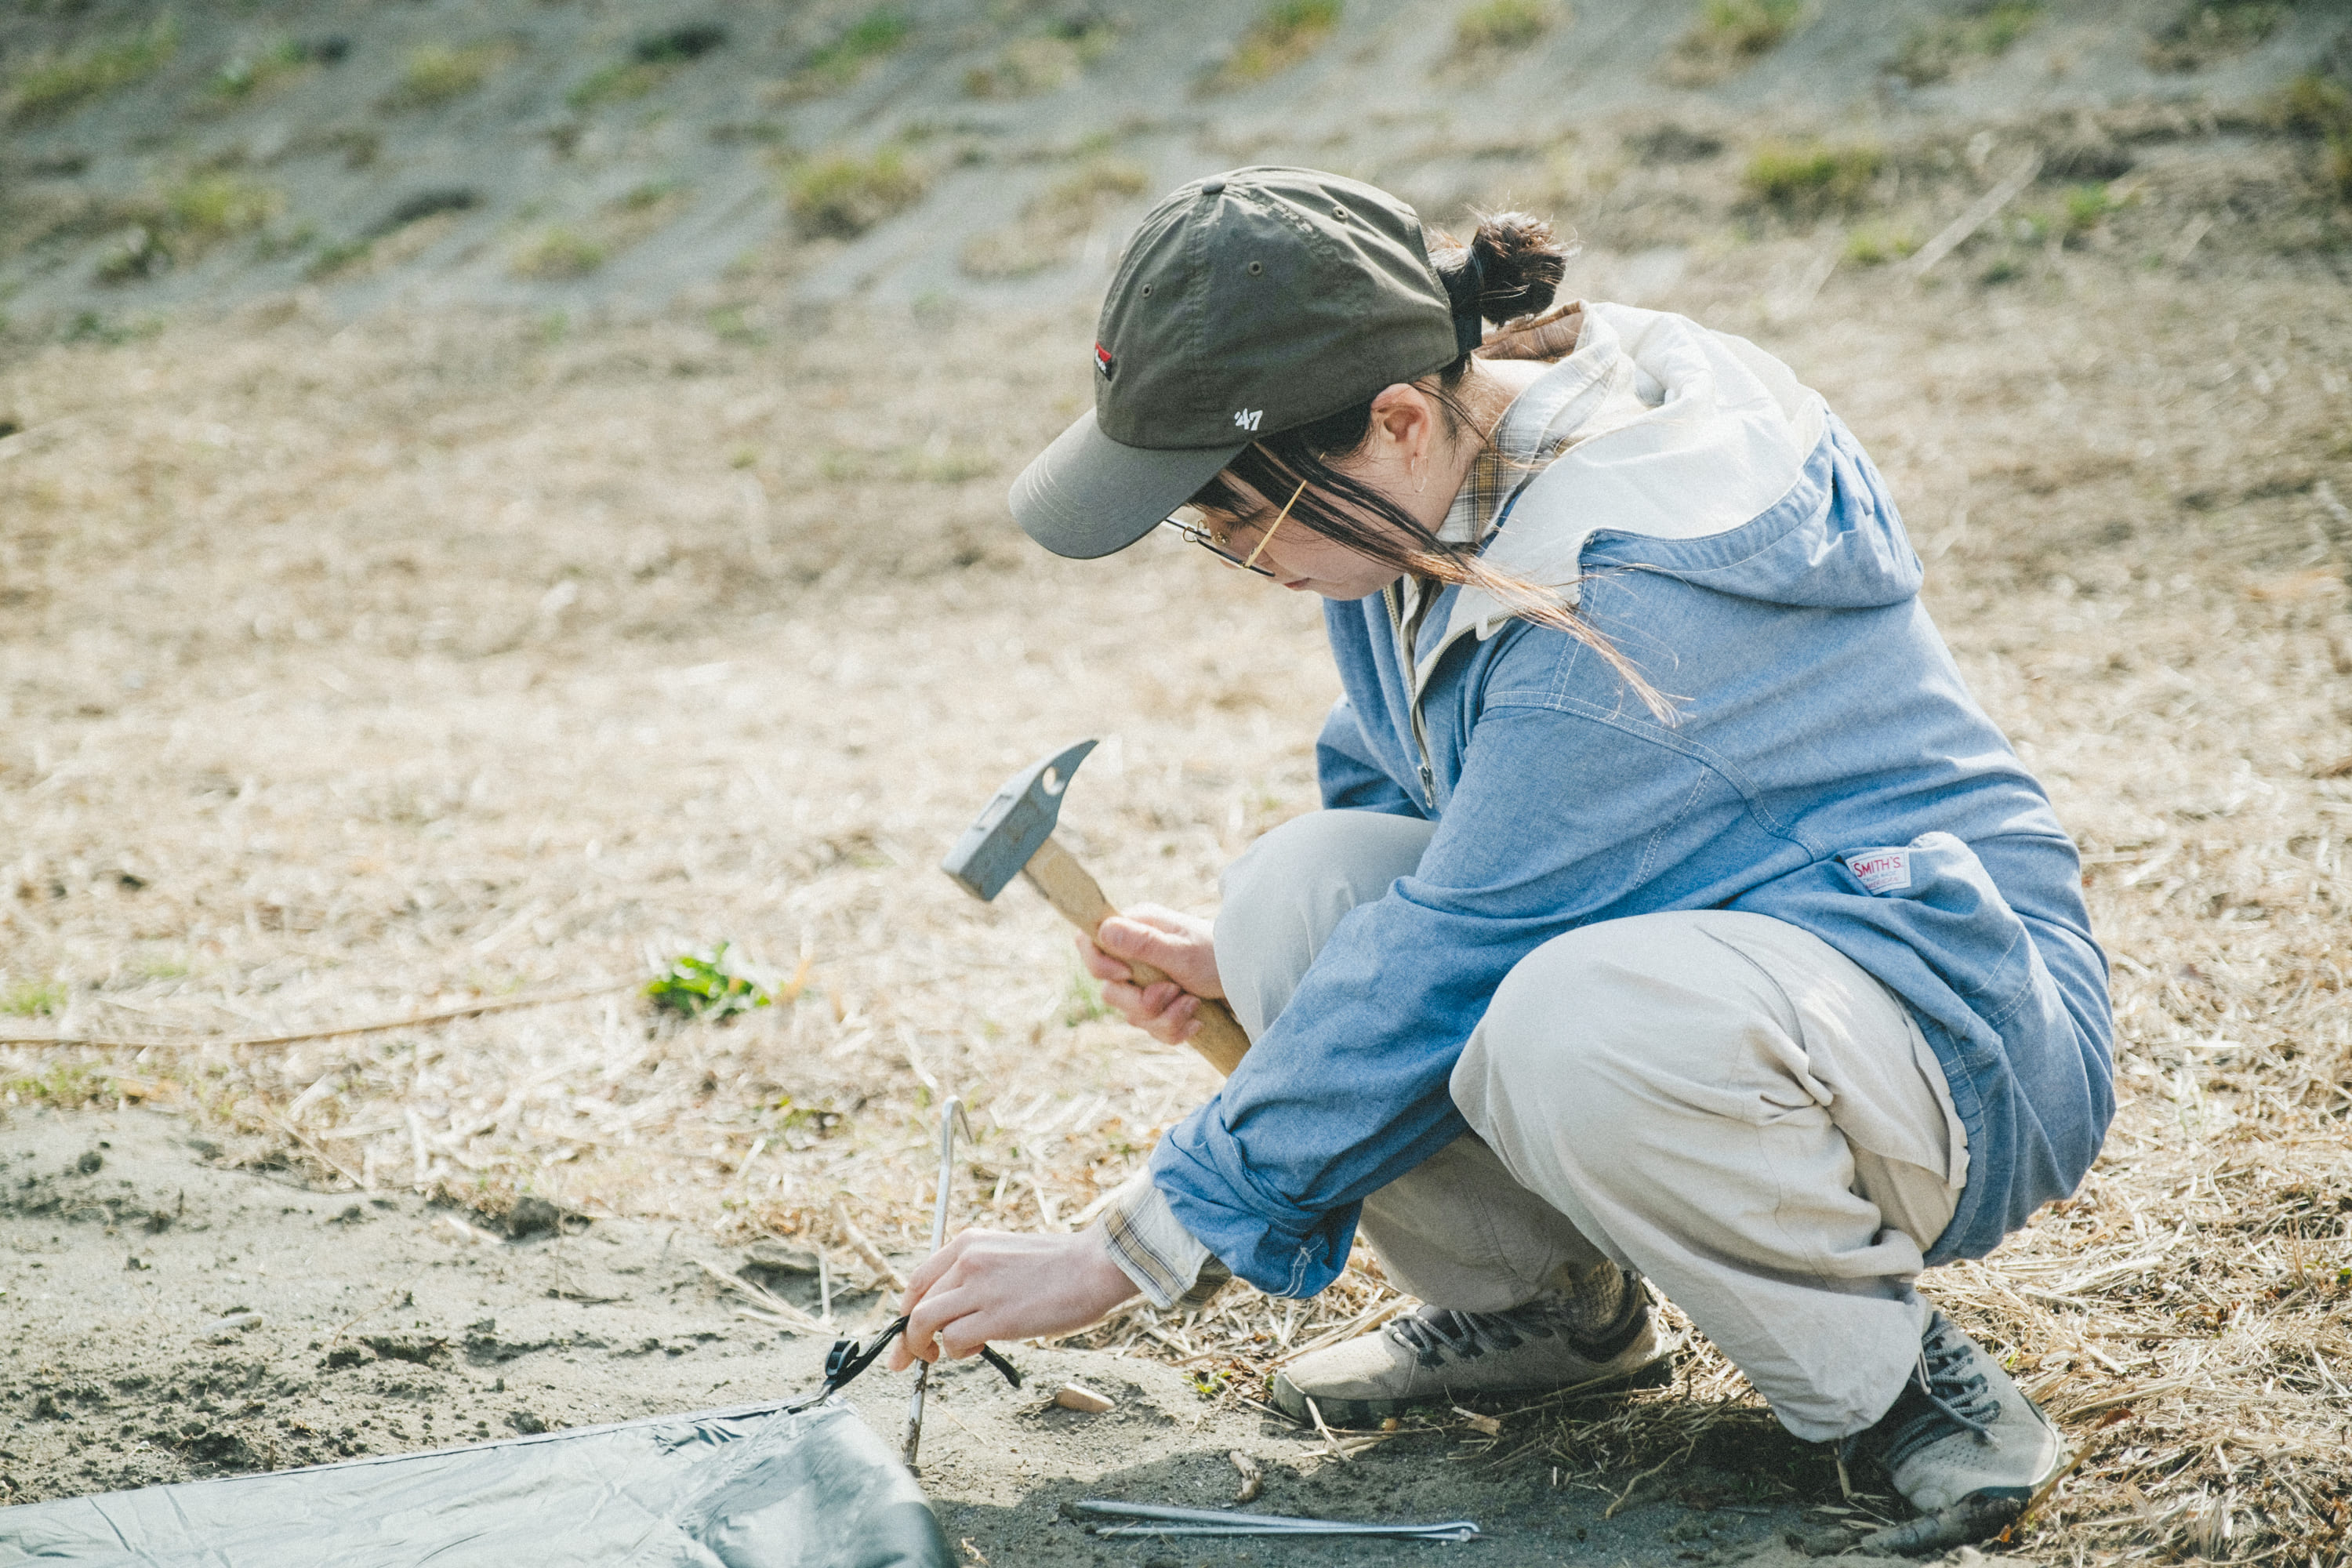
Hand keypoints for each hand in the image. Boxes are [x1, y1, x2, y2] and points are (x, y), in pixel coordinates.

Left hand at [884, 1229, 1137, 1369]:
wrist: (1095, 1266)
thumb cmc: (1060, 1266)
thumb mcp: (1006, 1254)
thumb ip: (977, 1274)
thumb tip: (953, 1310)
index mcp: (969, 1243)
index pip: (918, 1279)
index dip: (905, 1310)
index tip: (904, 1332)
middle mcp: (967, 1261)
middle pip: (915, 1304)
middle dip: (906, 1338)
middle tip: (910, 1361)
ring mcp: (978, 1287)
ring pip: (923, 1322)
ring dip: (926, 1346)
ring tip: (946, 1354)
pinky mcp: (994, 1316)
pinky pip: (952, 1340)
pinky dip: (957, 1351)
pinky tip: (979, 1346)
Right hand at [1075, 903, 1221, 1046]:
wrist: (1254, 983)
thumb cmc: (1222, 958)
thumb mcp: (1182, 952)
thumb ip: (1142, 944)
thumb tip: (1103, 930)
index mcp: (1138, 928)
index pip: (1090, 943)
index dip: (1100, 965)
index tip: (1127, 975)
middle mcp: (1138, 954)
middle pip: (1110, 990)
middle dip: (1142, 1002)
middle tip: (1174, 992)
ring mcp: (1148, 982)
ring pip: (1132, 1015)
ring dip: (1165, 1018)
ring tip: (1194, 1004)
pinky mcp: (1162, 1005)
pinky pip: (1152, 1028)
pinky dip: (1175, 1029)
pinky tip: (1197, 1021)